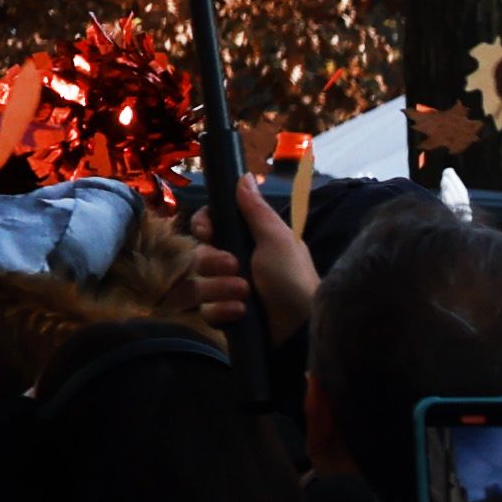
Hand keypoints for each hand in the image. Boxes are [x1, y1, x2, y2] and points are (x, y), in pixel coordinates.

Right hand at [180, 164, 317, 342]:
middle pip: (199, 255)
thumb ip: (255, 210)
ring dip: (220, 289)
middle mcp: (235, 264)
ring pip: (199, 285)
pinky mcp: (227, 318)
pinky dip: (223, 312)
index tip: (208, 232)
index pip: (209, 225)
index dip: (203, 226)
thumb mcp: (277, 239)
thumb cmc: (293, 277)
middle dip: (214, 263)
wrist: (302, 326)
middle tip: (236, 268)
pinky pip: (207, 311)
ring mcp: (228, 292)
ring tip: (245, 295)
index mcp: (247, 241)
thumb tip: (244, 175)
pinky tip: (241, 314)